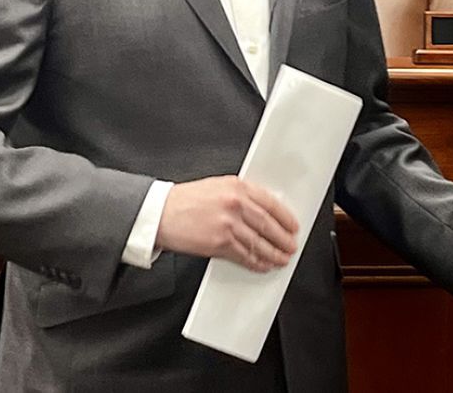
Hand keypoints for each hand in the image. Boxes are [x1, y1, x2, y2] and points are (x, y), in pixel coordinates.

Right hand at [156, 175, 299, 272]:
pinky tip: (263, 264)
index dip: (285, 217)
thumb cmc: (185, 200)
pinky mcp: (219, 243)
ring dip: (274, 253)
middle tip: (291, 245)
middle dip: (283, 238)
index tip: (293, 226)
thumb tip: (264, 210)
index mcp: (237, 186)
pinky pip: (244, 255)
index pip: (270, 203)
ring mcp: (228, 224)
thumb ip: (241, 195)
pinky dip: (256, 262)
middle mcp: (235, 204)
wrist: (160, 213)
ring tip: (282, 258)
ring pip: (259, 242)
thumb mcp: (217, 187)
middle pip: (268, 224)